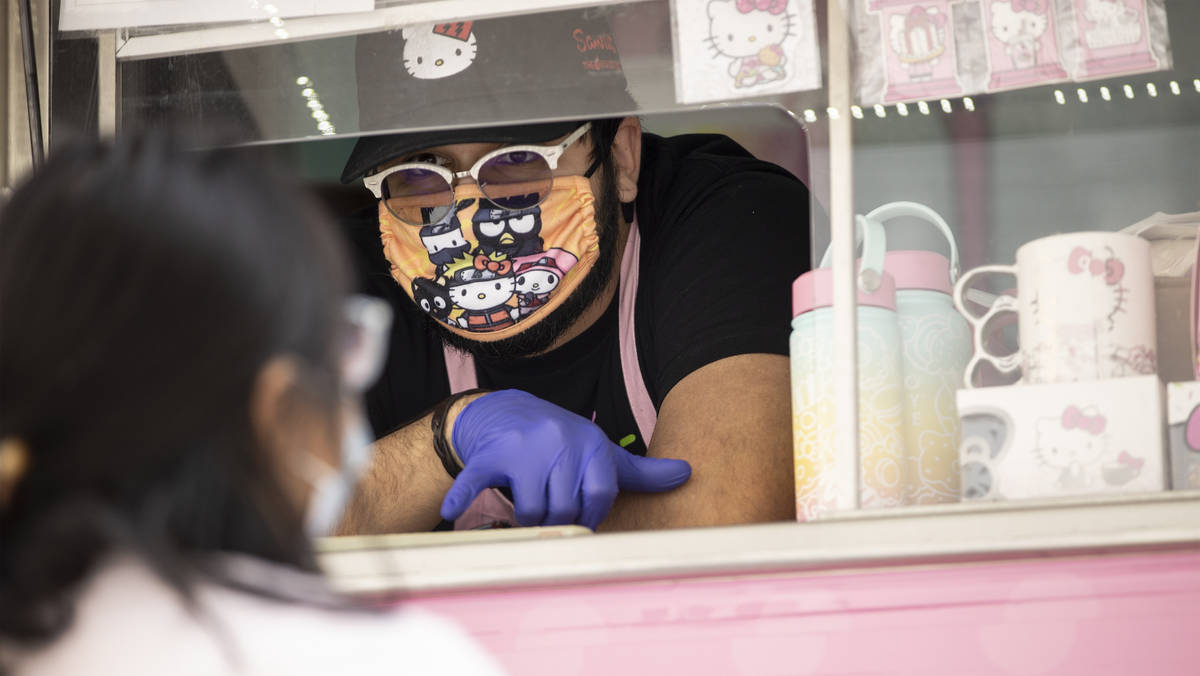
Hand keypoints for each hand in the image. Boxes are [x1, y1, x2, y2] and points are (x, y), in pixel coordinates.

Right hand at [440, 390, 691, 528]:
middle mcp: (560, 441)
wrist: (506, 412)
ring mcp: (525, 447)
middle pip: (564, 509)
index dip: (588, 515)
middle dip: (557, 521)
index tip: (579, 515)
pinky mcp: (492, 454)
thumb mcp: (601, 451)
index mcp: (591, 444)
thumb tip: (688, 473)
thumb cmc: (561, 442)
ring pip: (531, 510)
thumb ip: (640, 470)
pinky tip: (455, 510)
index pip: (598, 498)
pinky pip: (478, 481)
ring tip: (527, 506)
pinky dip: (465, 497)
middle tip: (550, 513)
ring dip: (527, 520)